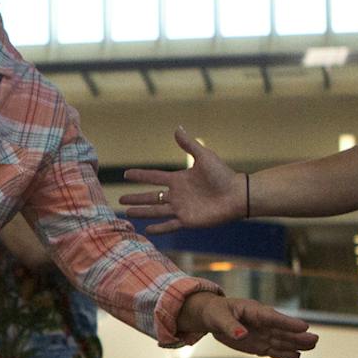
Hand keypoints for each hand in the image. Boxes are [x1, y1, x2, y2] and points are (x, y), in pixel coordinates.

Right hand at [120, 128, 243, 233]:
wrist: (236, 194)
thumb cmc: (222, 174)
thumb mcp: (204, 156)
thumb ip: (189, 145)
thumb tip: (177, 128)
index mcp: (179, 179)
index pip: (154, 177)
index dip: (140, 176)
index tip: (126, 174)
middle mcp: (177, 194)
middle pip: (151, 197)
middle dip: (136, 198)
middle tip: (120, 199)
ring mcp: (181, 208)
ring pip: (155, 211)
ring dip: (141, 212)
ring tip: (128, 213)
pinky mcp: (187, 220)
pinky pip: (169, 225)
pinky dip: (158, 228)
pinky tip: (147, 230)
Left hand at [180, 292, 316, 357]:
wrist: (212, 317)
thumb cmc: (216, 312)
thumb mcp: (219, 318)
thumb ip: (231, 327)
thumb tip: (241, 335)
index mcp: (254, 311)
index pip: (273, 318)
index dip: (288, 323)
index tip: (304, 326)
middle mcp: (262, 323)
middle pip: (282, 330)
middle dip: (298, 335)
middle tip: (315, 339)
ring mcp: (262, 334)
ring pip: (281, 341)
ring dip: (295, 345)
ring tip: (311, 347)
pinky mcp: (258, 344)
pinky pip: (272, 349)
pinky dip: (282, 354)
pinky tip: (295, 357)